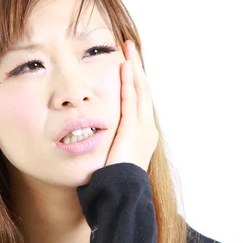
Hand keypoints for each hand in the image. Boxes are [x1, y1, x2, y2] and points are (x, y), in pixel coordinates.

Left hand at [105, 40, 158, 171]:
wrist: (122, 195)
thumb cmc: (113, 181)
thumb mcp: (113, 156)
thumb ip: (110, 142)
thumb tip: (96, 135)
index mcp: (143, 133)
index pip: (139, 100)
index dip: (134, 80)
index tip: (127, 63)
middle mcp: (147, 128)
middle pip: (143, 90)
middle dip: (136, 67)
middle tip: (129, 47)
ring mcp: (143, 128)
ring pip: (140, 91)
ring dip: (134, 68)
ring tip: (128, 49)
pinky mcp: (133, 129)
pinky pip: (131, 101)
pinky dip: (129, 83)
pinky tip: (124, 67)